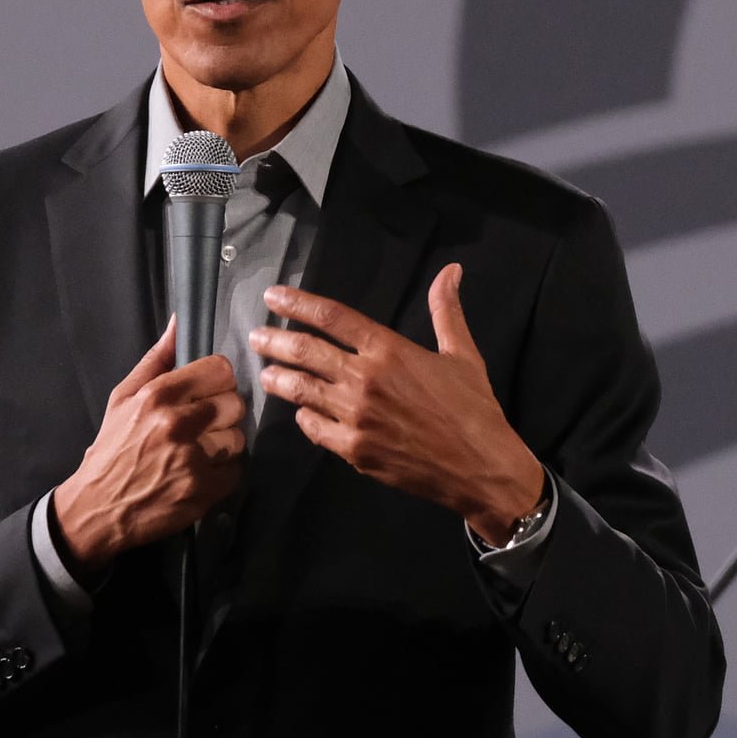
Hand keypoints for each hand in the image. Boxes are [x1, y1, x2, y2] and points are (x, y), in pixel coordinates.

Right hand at [52, 318, 246, 573]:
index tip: (207, 394)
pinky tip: (199, 475)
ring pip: (238, 439)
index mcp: (158, 396)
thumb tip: (179, 321)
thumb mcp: (123, 398)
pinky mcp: (202, 490)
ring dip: (223, 446)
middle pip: (236, 403)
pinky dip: (222, 475)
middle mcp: (177, 424)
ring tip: (199, 453)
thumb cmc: (112, 448)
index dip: (218, 382)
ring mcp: (192, 459)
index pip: (221, 370)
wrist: (96, 509)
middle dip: (223, 415)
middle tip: (203, 427)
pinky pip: (236, 471)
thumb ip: (156, 360)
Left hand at [252, 263, 544, 541]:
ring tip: (266, 373)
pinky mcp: (353, 450)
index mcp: (390, 350)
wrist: (480, 467)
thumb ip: (446, 311)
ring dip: (279, 379)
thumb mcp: (463, 355)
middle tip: (256, 337)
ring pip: (302, 391)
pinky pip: (315, 429)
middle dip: (275, 341)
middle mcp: (365, 379)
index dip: (299, 303)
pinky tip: (300, 413)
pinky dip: (304, 418)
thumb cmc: (473, 408)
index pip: (333, 317)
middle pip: (307, 352)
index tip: (273, 297)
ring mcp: (355, 417)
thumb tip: (451, 270)